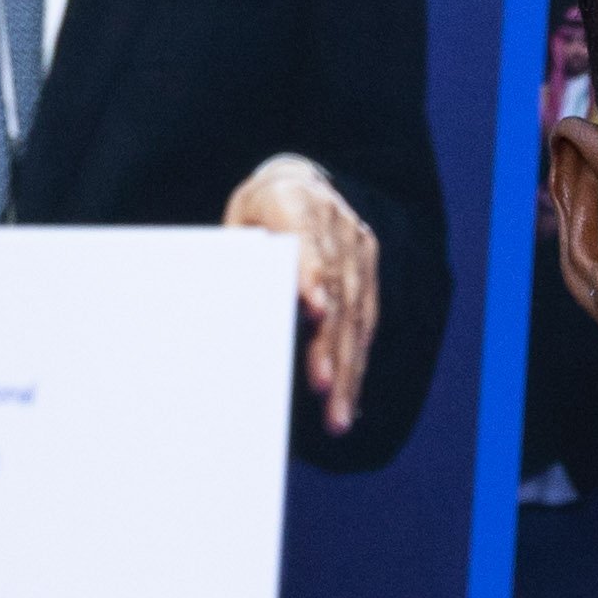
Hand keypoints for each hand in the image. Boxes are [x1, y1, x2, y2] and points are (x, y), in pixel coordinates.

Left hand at [224, 151, 386, 436]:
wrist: (294, 183)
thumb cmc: (252, 215)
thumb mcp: (233, 227)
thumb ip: (238, 263)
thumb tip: (228, 312)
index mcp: (290, 200)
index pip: (306, 243)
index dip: (312, 278)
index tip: (315, 311)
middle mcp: (333, 222)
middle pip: (336, 290)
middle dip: (330, 345)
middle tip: (323, 389)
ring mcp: (357, 246)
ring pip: (356, 314)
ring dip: (347, 369)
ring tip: (338, 414)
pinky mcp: (368, 269)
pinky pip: (366, 321)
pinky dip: (356, 363)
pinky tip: (349, 398)